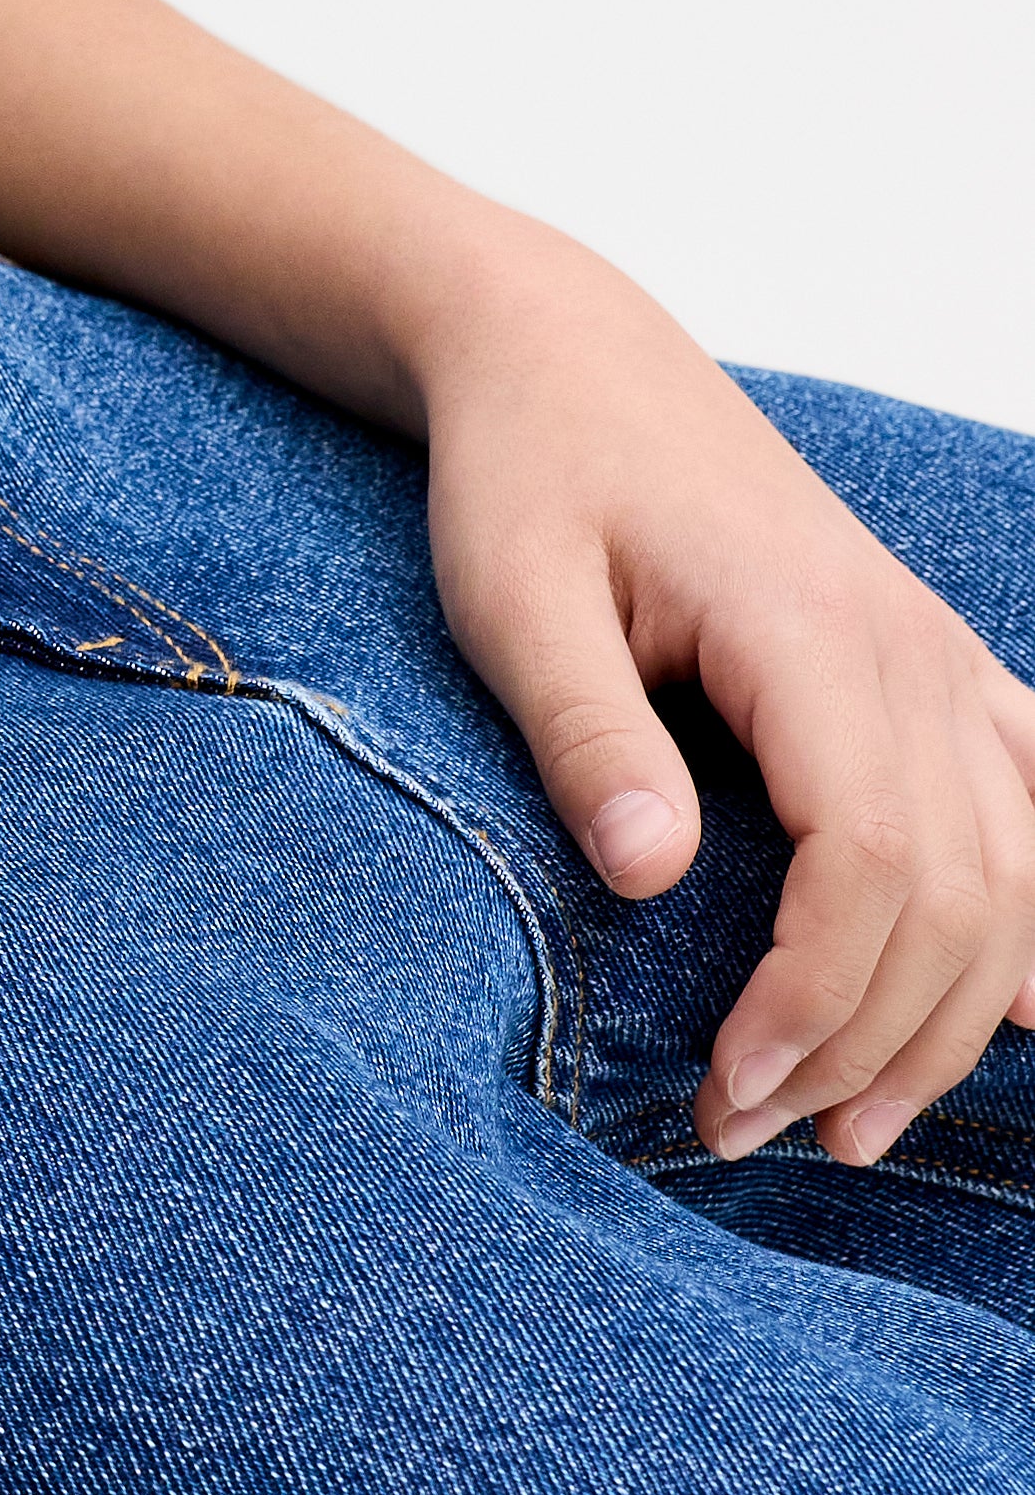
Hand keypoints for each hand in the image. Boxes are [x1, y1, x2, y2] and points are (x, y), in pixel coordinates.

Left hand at [410, 221, 1034, 1164]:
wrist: (572, 359)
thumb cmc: (528, 471)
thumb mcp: (510, 592)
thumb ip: (585, 730)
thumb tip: (649, 878)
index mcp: (810, 630)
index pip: (872, 861)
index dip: (818, 998)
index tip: (726, 1087)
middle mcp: (908, 648)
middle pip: (961, 896)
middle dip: (873, 1044)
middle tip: (752, 1134)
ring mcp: (939, 655)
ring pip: (1018, 875)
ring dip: (950, 1017)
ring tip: (845, 1122)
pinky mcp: (936, 666)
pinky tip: (1018, 1013)